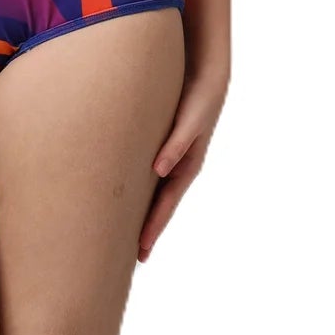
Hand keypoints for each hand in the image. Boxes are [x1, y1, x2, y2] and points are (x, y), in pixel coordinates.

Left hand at [139, 60, 228, 259]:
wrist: (205, 76)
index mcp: (187, 166)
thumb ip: (175, 144)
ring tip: (129, 236)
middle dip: (149, 230)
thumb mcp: (190, 120)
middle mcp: (179, 167)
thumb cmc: (199, 98)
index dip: (154, 227)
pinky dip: (141, 192)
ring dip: (145, 214)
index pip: (167, 204)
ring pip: (156, 194)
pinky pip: (151, 177)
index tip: (142, 250)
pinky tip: (129, 199)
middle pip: (162, 206)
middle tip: (136, 258)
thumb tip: (158, 170)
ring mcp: (172, 159)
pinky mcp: (162, 147)